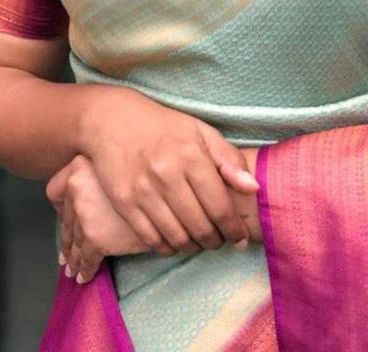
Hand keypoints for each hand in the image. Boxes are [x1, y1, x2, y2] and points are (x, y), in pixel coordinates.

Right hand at [47, 148, 262, 282]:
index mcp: (191, 156)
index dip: (233, 229)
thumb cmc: (164, 127)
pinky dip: (167, 247)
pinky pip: (150, 239)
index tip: (240, 238)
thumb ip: (229, 159)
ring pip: (176, 237)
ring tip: (200, 241)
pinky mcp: (123, 203)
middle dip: (215, 241)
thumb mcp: (201, 132)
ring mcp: (143, 191)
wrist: (112, 121)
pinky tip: (176, 240)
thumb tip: (254, 188)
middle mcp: (167, 175)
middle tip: (220, 241)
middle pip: (200, 226)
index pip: (220, 206)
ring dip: (193, 246)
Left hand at [47, 153, 155, 282]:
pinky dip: (85, 269)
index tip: (66, 217)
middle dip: (67, 238)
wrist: (170, 193)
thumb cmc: (148, 174)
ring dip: (73, 257)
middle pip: (65, 218)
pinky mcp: (95, 236)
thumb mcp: (122, 166)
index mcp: (80, 164)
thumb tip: (89, 199)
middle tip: (66, 254)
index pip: (54, 190)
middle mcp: (77, 186)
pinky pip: (86, 258)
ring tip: (73, 269)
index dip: (59, 207)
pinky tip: (85, 276)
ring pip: (73, 240)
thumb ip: (101, 175)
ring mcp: (85, 211)